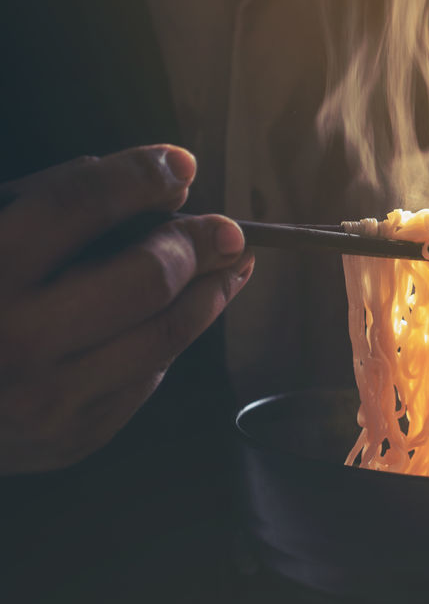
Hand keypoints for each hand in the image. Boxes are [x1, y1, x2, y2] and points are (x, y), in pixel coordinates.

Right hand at [0, 146, 253, 473]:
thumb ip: (52, 202)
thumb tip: (159, 188)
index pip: (81, 203)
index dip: (141, 176)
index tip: (180, 165)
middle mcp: (14, 337)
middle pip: (146, 276)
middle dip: (198, 243)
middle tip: (227, 229)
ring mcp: (47, 397)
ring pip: (166, 334)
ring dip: (213, 292)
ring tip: (232, 265)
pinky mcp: (70, 438)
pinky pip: (146, 378)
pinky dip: (169, 340)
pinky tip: (179, 316)